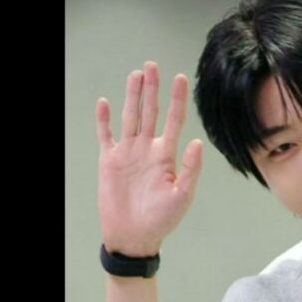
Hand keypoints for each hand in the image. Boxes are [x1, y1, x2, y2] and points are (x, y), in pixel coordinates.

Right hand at [96, 61, 202, 256]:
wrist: (134, 236)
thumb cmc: (162, 220)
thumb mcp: (182, 195)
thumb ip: (190, 169)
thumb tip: (197, 142)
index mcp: (166, 156)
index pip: (174, 120)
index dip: (177, 100)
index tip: (180, 78)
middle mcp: (147, 150)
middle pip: (150, 112)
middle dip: (152, 89)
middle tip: (153, 65)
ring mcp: (128, 153)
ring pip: (130, 117)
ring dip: (132, 96)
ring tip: (136, 74)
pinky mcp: (109, 161)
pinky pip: (106, 135)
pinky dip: (104, 119)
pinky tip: (105, 102)